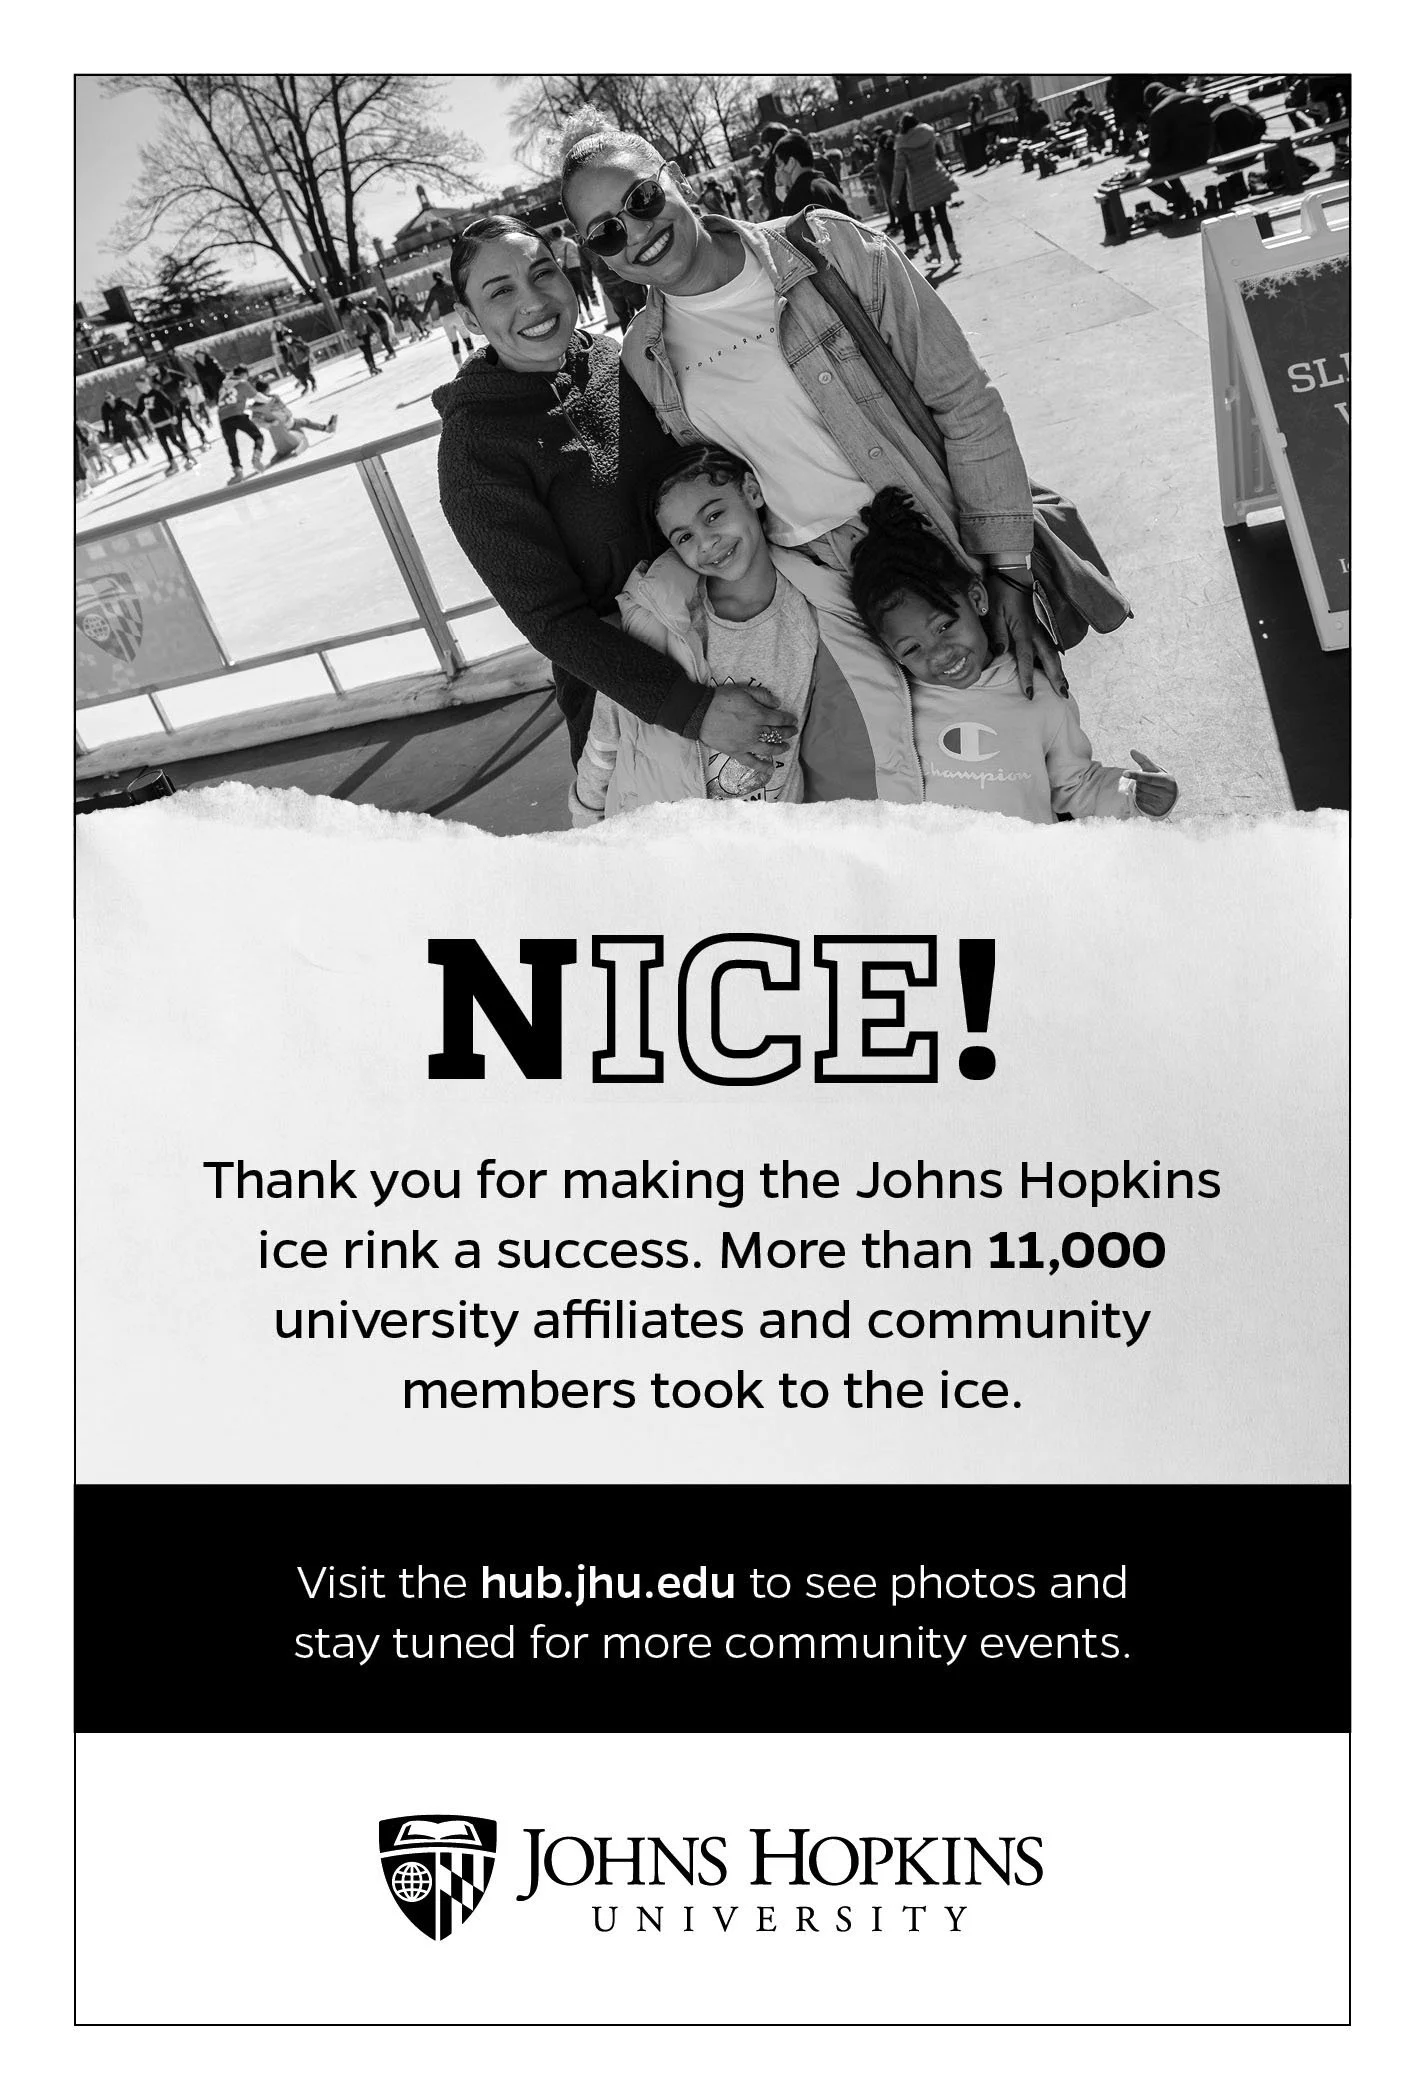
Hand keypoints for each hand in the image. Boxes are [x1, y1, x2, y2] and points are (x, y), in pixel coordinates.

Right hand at [697, 682, 798, 779]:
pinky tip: (769, 769)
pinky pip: (751, 762)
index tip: (793, 720)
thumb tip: (777, 703)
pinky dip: (761, 767)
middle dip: (787, 733)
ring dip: (779, 748)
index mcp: (758, 715)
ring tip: (785, 747)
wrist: (699, 713)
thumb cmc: (721, 699)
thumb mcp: (743, 690)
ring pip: (768, 749)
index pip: (780, 719)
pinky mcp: (736, 752)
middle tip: (793, 732)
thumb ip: (762, 695)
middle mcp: (755, 731)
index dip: (789, 719)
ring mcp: (746, 744)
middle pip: (777, 734)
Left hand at [984, 573, 1066, 699]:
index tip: (1030, 694)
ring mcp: (1042, 625)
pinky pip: (1051, 643)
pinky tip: (1057, 665)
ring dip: (1059, 669)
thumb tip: (1003, 653)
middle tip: (1064, 695)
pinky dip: (1056, 656)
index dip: (1028, 677)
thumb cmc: (1001, 591)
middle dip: (1056, 677)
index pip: (1026, 659)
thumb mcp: (994, 611)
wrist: (1014, 570)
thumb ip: (999, 633)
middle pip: (1049, 658)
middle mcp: (1036, 630)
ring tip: (1065, 684)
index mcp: (1023, 630)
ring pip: (1053, 652)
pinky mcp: (1042, 621)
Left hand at [1125, 750, 1178, 817]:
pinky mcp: (1156, 811)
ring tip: (1147, 788)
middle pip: (1142, 786)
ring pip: (1140, 795)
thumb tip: (1131, 750)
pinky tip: (1146, 796)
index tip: (1124, 773)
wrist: (1169, 795)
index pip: (1148, 778)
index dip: (1136, 775)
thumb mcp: (1153, 769)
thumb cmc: (1159, 778)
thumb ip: (1143, 760)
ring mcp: (1162, 803)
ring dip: (1138, 791)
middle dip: (1138, 783)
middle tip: (1143, 781)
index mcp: (1168, 780)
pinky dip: (1139, 798)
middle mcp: (1167, 793)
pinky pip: (1140, 803)